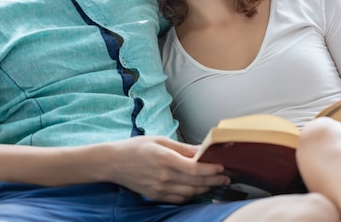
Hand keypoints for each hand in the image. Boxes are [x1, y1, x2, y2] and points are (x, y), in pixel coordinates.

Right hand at [107, 136, 229, 202]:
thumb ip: (182, 147)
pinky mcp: (157, 196)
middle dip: (214, 180)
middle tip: (227, 177)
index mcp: (166, 159)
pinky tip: (198, 189)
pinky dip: (192, 195)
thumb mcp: (159, 141)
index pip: (195, 168)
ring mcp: (160, 189)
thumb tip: (201, 149)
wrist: (113, 163)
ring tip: (216, 183)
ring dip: (206, 188)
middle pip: (196, 182)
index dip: (211, 169)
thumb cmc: (136, 148)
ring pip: (190, 192)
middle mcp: (164, 176)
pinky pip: (180, 199)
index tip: (223, 167)